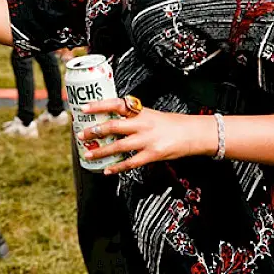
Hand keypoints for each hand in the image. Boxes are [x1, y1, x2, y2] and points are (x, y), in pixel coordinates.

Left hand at [76, 98, 214, 174]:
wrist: (193, 133)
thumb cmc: (171, 124)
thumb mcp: (151, 114)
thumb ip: (134, 118)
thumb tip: (112, 122)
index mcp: (141, 111)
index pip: (116, 104)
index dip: (99, 105)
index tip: (84, 108)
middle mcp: (142, 123)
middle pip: (114, 126)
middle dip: (95, 131)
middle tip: (81, 134)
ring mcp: (147, 140)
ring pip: (119, 146)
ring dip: (101, 151)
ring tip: (88, 154)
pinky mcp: (153, 154)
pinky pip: (131, 162)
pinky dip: (117, 167)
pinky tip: (107, 170)